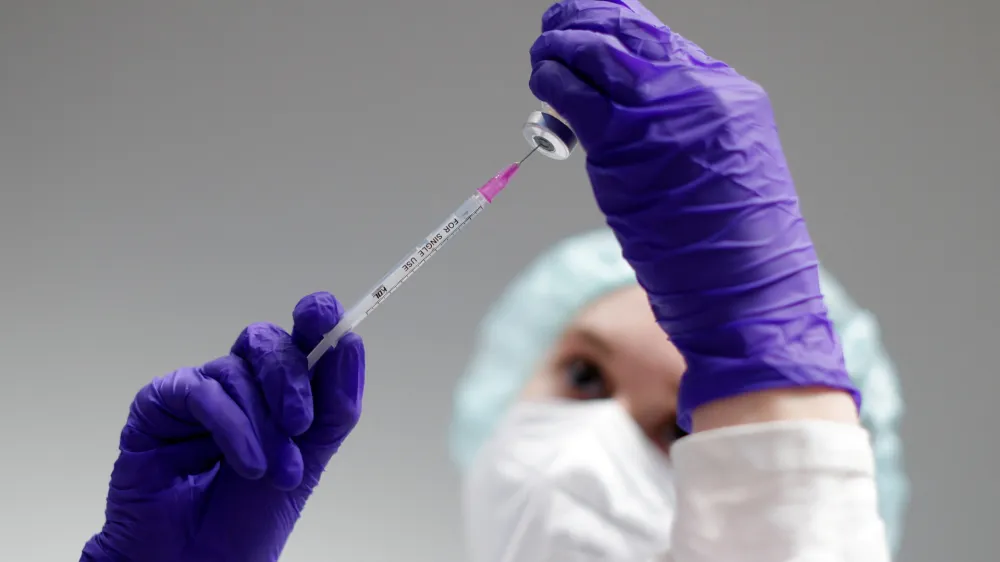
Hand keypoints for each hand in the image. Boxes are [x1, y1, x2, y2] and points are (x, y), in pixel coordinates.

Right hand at [81, 292, 363, 561]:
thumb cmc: (250, 518)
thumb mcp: (310, 459)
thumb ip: (334, 405)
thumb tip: (350, 342)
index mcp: (277, 390)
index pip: (297, 337)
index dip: (313, 317)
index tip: (324, 315)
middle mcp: (238, 385)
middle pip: (267, 343)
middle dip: (290, 379)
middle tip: (301, 424)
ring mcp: (197, 393)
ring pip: (236, 370)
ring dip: (262, 423)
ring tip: (273, 471)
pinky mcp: (156, 406)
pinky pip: (198, 391)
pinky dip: (230, 425)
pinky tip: (245, 463)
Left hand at [528, 0, 859, 429]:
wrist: (746, 289)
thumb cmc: (734, 244)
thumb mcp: (723, 164)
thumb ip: (683, 127)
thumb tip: (631, 111)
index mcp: (728, 92)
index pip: (662, 38)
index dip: (619, 21)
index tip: (594, 17)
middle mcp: (698, 90)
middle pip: (628, 33)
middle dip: (584, 21)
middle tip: (558, 22)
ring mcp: (660, 112)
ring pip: (596, 53)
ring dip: (561, 45)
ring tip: (544, 49)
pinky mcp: (623, 142)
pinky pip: (574, 94)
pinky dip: (552, 81)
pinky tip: (543, 80)